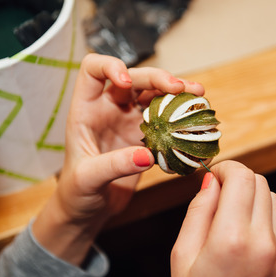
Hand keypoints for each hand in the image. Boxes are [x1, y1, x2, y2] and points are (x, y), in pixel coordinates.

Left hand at [33, 54, 204, 264]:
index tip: (126, 82)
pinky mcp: (144, 138)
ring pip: (154, 96)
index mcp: (86, 110)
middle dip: (157, 78)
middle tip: (181, 88)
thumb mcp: (87, 179)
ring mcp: (128, 122)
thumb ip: (113, 165)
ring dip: (176, 93)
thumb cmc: (76, 192)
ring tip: (199, 94)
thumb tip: (147, 155)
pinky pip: (165, 122)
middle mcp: (109, 109)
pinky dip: (180, 120)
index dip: (110, 66)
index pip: (93, 69)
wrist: (88, 210)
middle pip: (134, 79)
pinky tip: (195, 122)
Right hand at [171, 161, 275, 276]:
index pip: (242, 177)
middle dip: (238, 180)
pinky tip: (244, 234)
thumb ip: (198, 211)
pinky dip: (263, 217)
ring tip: (230, 214)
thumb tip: (211, 180)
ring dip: (252, 196)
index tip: (213, 176)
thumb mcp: (182, 255)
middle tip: (218, 192)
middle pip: (260, 182)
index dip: (226, 168)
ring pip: (274, 198)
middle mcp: (265, 243)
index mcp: (232, 239)